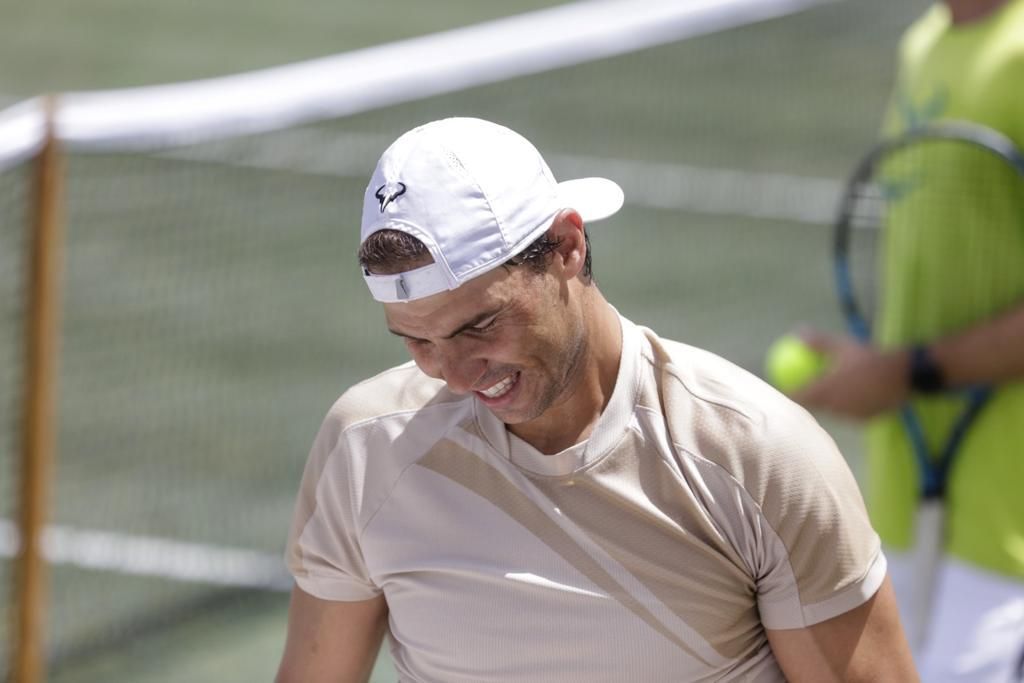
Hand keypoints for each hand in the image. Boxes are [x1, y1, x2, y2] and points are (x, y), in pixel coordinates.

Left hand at [791, 329, 909, 419]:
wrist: (904, 375)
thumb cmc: (871, 357)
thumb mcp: (843, 346)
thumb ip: (819, 342)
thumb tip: (798, 333)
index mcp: (826, 390)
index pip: (799, 396)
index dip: (788, 394)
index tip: (784, 387)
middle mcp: (835, 406)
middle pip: (815, 406)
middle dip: (809, 399)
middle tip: (803, 390)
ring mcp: (850, 416)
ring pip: (834, 411)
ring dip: (830, 404)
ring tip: (827, 395)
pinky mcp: (865, 420)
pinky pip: (851, 414)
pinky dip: (849, 407)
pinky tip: (851, 398)